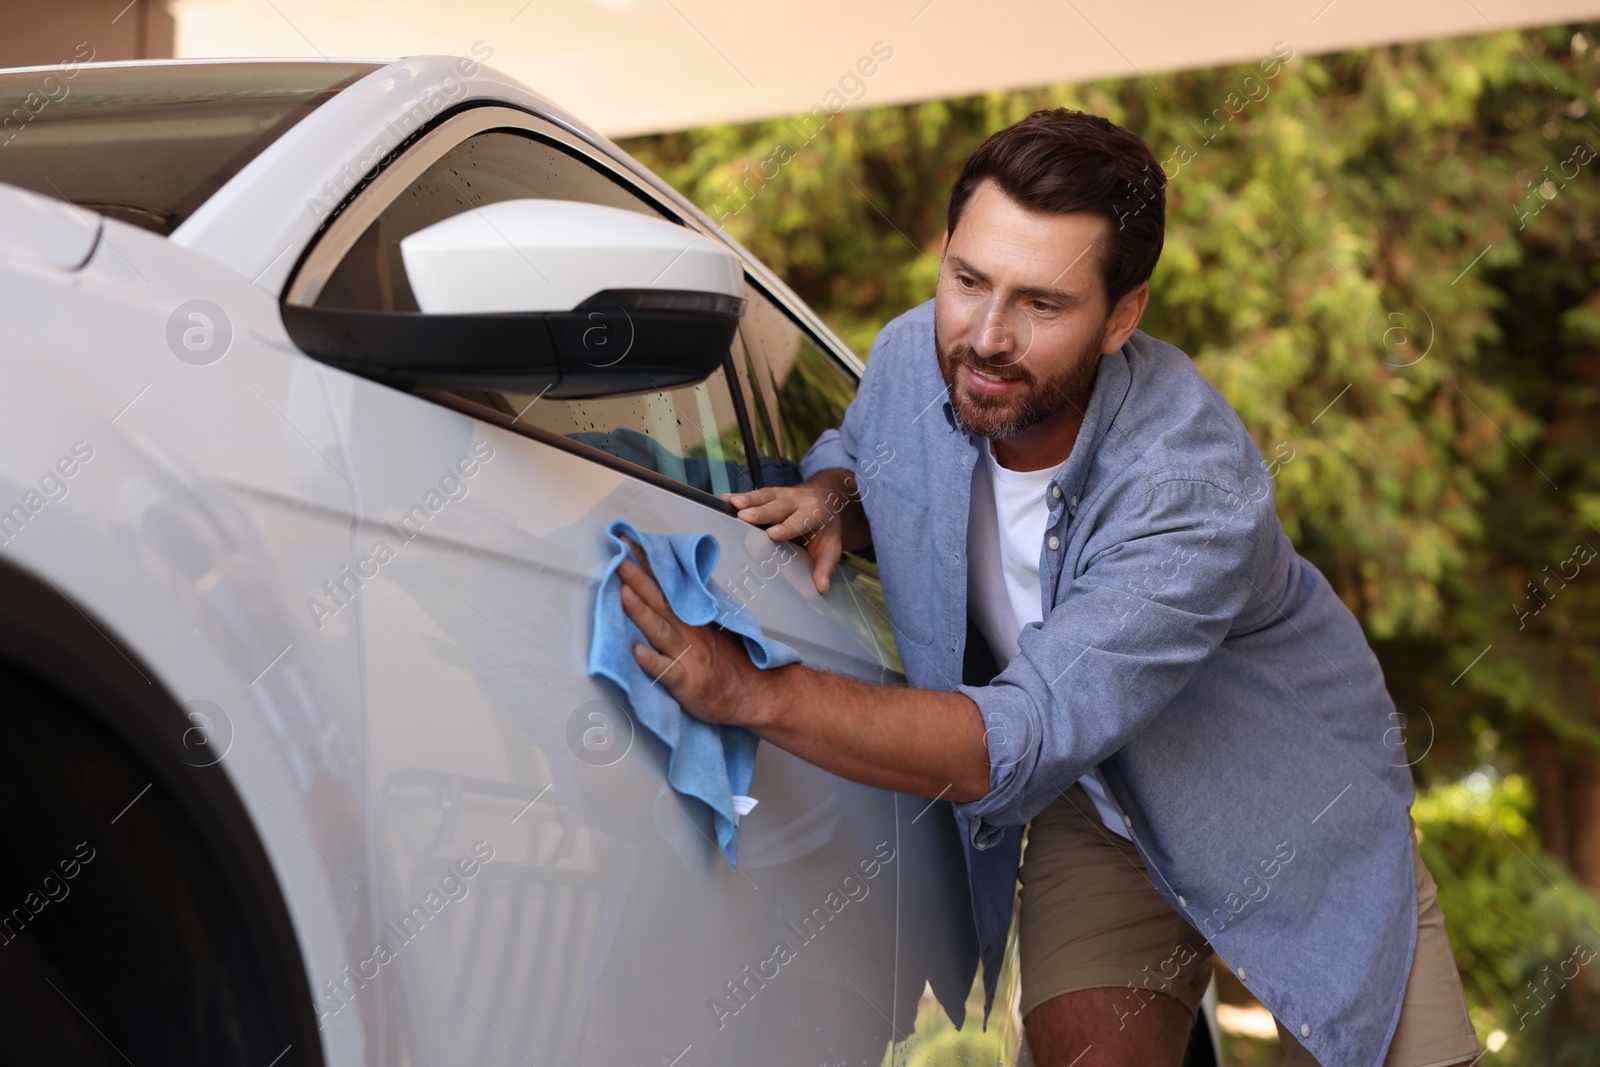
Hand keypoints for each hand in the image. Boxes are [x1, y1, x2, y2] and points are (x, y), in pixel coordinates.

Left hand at [617, 537, 765, 725]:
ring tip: (623, 593)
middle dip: (637, 578)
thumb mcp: (714, 626)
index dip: (647, 563)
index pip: (666, 585)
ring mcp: (687, 656)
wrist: (755, 692)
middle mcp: (688, 632)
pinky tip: (636, 652)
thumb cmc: (732, 662)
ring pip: (660, 630)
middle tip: (618, 556)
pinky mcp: (687, 682)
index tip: (628, 541)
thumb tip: (670, 583)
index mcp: (692, 618)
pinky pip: (667, 671)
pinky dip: (652, 662)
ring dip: (641, 611)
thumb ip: (690, 608)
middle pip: (660, 601)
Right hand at [721, 469, 863, 593]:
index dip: (786, 527)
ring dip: (747, 500)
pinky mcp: (770, 494)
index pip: (799, 521)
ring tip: (732, 504)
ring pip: (764, 496)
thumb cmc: (825, 525)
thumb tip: (820, 587)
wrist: (825, 496)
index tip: (773, 534)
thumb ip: (826, 566)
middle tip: (744, 516)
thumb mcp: (832, 545)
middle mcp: (797, 501)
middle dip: (761, 512)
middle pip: (778, 507)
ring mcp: (782, 494)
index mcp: (815, 512)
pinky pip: (754, 495)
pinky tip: (725, 500)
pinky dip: (738, 497)